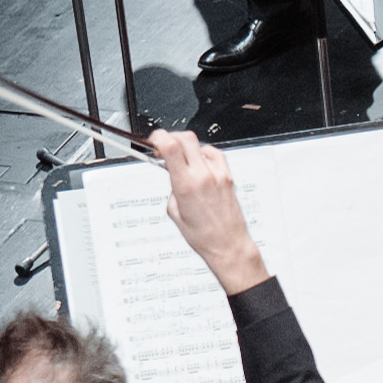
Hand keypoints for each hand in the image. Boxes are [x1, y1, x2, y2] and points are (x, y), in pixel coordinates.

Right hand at [154, 130, 267, 291]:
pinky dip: (203, 154)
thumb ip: (171, 189)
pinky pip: (215, 154)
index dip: (158, 137)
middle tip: (164, 148)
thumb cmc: (203, 236)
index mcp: (186, 185)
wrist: (228, 244)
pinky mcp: (228, 176)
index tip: (153, 141)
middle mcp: (204, 176)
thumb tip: (171, 174)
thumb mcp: (175, 213)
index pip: (170, 146)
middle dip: (171, 138)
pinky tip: (199, 163)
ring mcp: (218, 174)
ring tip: (182, 161)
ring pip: (200, 144)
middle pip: (185, 138)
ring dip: (187, 148)